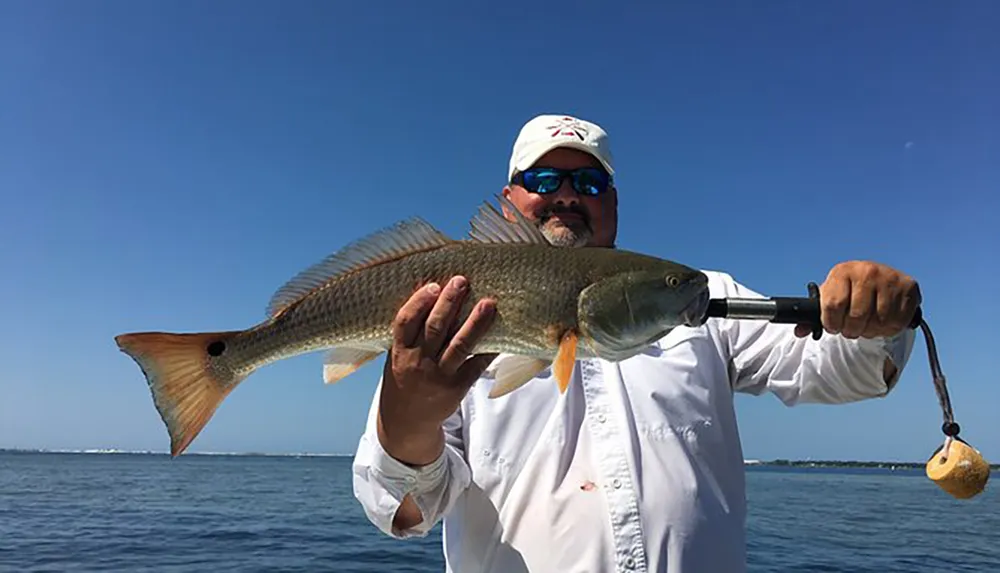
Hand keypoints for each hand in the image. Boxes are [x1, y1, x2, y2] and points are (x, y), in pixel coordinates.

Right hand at [377, 275, 497, 466]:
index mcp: (400, 351)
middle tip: (462, 281)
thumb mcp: (398, 356)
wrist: (405, 422)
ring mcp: (437, 377)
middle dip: (449, 303)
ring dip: (475, 323)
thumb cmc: (404, 378)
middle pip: (435, 328)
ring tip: (489, 304)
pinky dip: (488, 350)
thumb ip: (411, 333)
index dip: (419, 302)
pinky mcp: (456, 389)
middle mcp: (417, 363)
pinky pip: (475, 366)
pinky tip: (500, 336)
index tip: (433, 285)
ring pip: (459, 346)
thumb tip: (431, 294)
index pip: (406, 322)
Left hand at [795, 261, 920, 339]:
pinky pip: (897, 321)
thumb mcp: (830, 298)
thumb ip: (813, 316)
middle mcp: (866, 271)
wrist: (879, 279)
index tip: (833, 327)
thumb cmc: (848, 292)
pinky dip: (889, 329)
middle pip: (856, 317)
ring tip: (867, 324)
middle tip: (851, 329)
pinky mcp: (908, 287)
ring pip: (878, 322)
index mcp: (841, 271)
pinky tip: (883, 321)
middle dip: (851, 330)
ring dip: (871, 331)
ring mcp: (889, 277)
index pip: (832, 305)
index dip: (831, 323)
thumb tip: (799, 331)